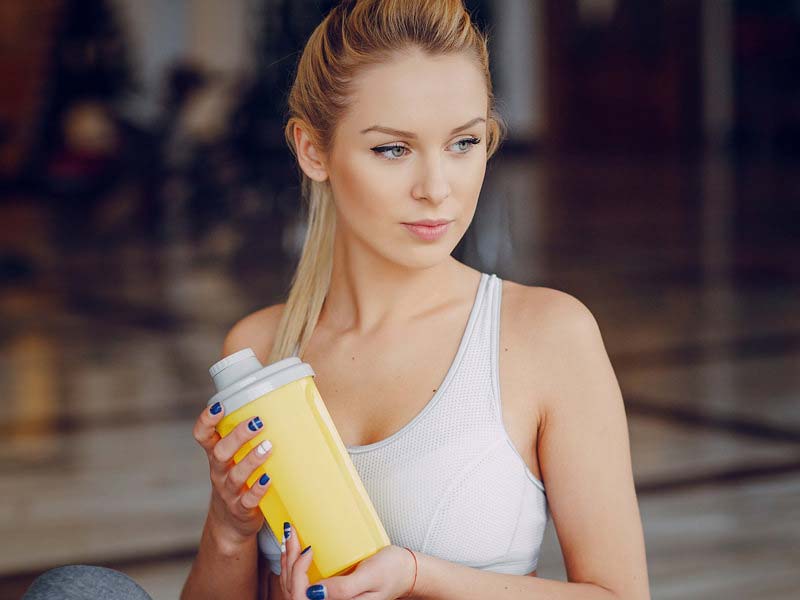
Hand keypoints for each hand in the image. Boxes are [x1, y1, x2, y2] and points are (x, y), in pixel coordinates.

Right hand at [192, 402, 272, 545]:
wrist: (231, 522)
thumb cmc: (240, 479)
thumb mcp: (237, 458)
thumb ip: (251, 438)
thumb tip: (288, 407)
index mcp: (216, 455)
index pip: (203, 435)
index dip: (206, 421)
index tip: (219, 406)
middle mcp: (219, 471)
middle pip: (220, 452)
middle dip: (238, 436)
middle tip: (257, 422)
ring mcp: (228, 491)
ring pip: (235, 475)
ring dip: (251, 460)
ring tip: (268, 447)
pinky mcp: (241, 509)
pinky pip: (247, 500)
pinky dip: (257, 490)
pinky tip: (268, 479)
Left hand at [281, 531, 414, 599]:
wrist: (406, 572)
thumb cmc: (392, 573)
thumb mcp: (371, 577)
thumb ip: (344, 589)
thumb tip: (314, 592)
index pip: (302, 596)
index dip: (298, 572)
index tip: (308, 549)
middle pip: (294, 591)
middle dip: (289, 561)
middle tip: (291, 533)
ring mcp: (328, 599)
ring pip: (295, 587)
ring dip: (289, 561)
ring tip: (290, 536)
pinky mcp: (329, 591)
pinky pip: (303, 583)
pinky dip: (294, 565)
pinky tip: (295, 549)